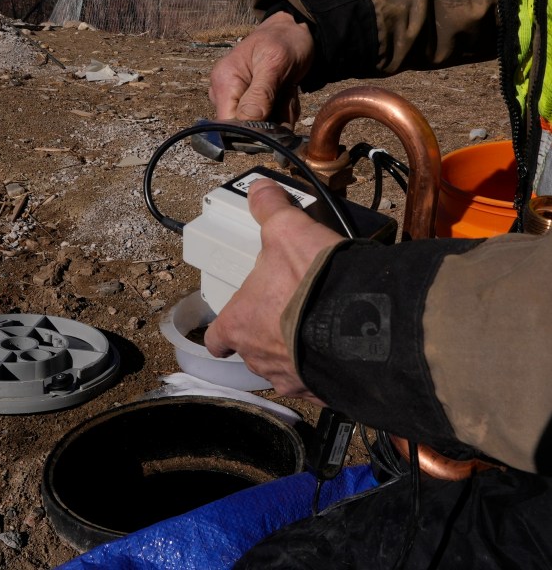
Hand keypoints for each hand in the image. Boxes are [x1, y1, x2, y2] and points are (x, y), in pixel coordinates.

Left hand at [204, 179, 344, 403]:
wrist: (361, 321)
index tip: (228, 329)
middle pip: (252, 352)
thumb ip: (269, 208)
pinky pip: (317, 381)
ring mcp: (291, 379)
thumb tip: (260, 188)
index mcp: (240, 324)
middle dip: (265, 336)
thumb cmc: (311, 282)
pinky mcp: (322, 391)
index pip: (217, 337)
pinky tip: (338, 347)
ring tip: (316, 329)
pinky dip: (323, 367)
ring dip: (294, 352)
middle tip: (285, 314)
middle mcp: (260, 357)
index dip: (221, 333)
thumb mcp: (287, 231)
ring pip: (284, 369)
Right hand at [209, 12, 313, 125]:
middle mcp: (225, 95)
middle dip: (272, 119)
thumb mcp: (275, 63)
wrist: (294, 32)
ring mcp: (237, 101)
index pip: (227, 124)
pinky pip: (269, 122)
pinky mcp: (250, 106)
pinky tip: (286, 95)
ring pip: (262, 127)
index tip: (273, 119)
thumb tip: (247, 122)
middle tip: (286, 94)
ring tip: (287, 90)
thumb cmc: (284, 41)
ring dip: (281, 115)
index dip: (250, 131)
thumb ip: (261, 94)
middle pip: (247, 129)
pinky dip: (282, 113)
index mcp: (224, 82)